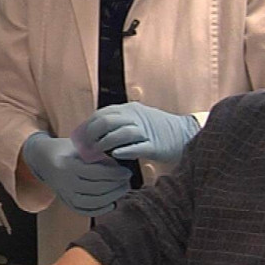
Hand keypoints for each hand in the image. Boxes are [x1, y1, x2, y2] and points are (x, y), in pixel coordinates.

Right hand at [21, 133, 131, 215]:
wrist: (44, 159)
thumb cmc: (67, 149)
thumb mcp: (80, 146)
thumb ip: (97, 155)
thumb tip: (120, 165)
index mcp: (68, 165)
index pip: (96, 173)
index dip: (114, 174)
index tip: (126, 171)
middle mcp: (65, 183)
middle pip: (96, 189)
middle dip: (116, 186)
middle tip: (128, 180)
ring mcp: (65, 195)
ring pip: (92, 202)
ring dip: (111, 198)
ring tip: (122, 189)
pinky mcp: (66, 202)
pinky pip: (85, 211)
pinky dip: (100, 210)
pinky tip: (112, 203)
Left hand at [79, 102, 198, 162]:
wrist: (185, 133)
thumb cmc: (157, 129)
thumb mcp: (137, 118)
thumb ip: (119, 122)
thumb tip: (95, 131)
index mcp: (130, 109)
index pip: (102, 113)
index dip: (88, 125)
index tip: (80, 138)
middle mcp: (136, 117)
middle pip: (108, 121)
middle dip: (92, 134)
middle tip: (86, 147)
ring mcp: (146, 130)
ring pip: (120, 132)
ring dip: (105, 143)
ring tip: (96, 153)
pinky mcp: (155, 145)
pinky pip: (138, 146)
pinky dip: (125, 150)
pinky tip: (115, 155)